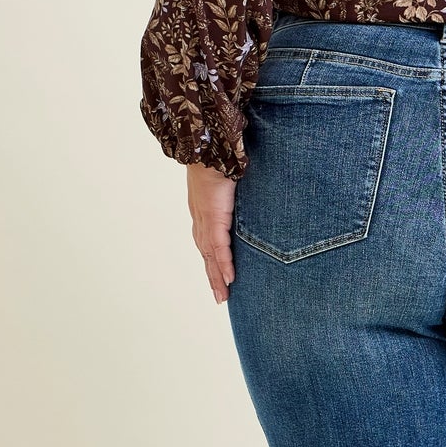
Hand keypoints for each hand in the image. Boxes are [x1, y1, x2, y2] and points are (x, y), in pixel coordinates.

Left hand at [186, 164, 236, 302]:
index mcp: (203, 212)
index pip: (207, 243)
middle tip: (220, 297)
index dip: (213, 262)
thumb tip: (245, 192)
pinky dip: (223, 264)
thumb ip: (234, 191)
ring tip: (223, 295)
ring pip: (210, 257)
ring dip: (217, 277)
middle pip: (206, 256)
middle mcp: (200, 220)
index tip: (219, 277)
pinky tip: (229, 278)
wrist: (208, 149)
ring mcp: (205, 221)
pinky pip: (218, 248)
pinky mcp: (213, 219)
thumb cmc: (217, 160)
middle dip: (213, 277)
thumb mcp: (228, 180)